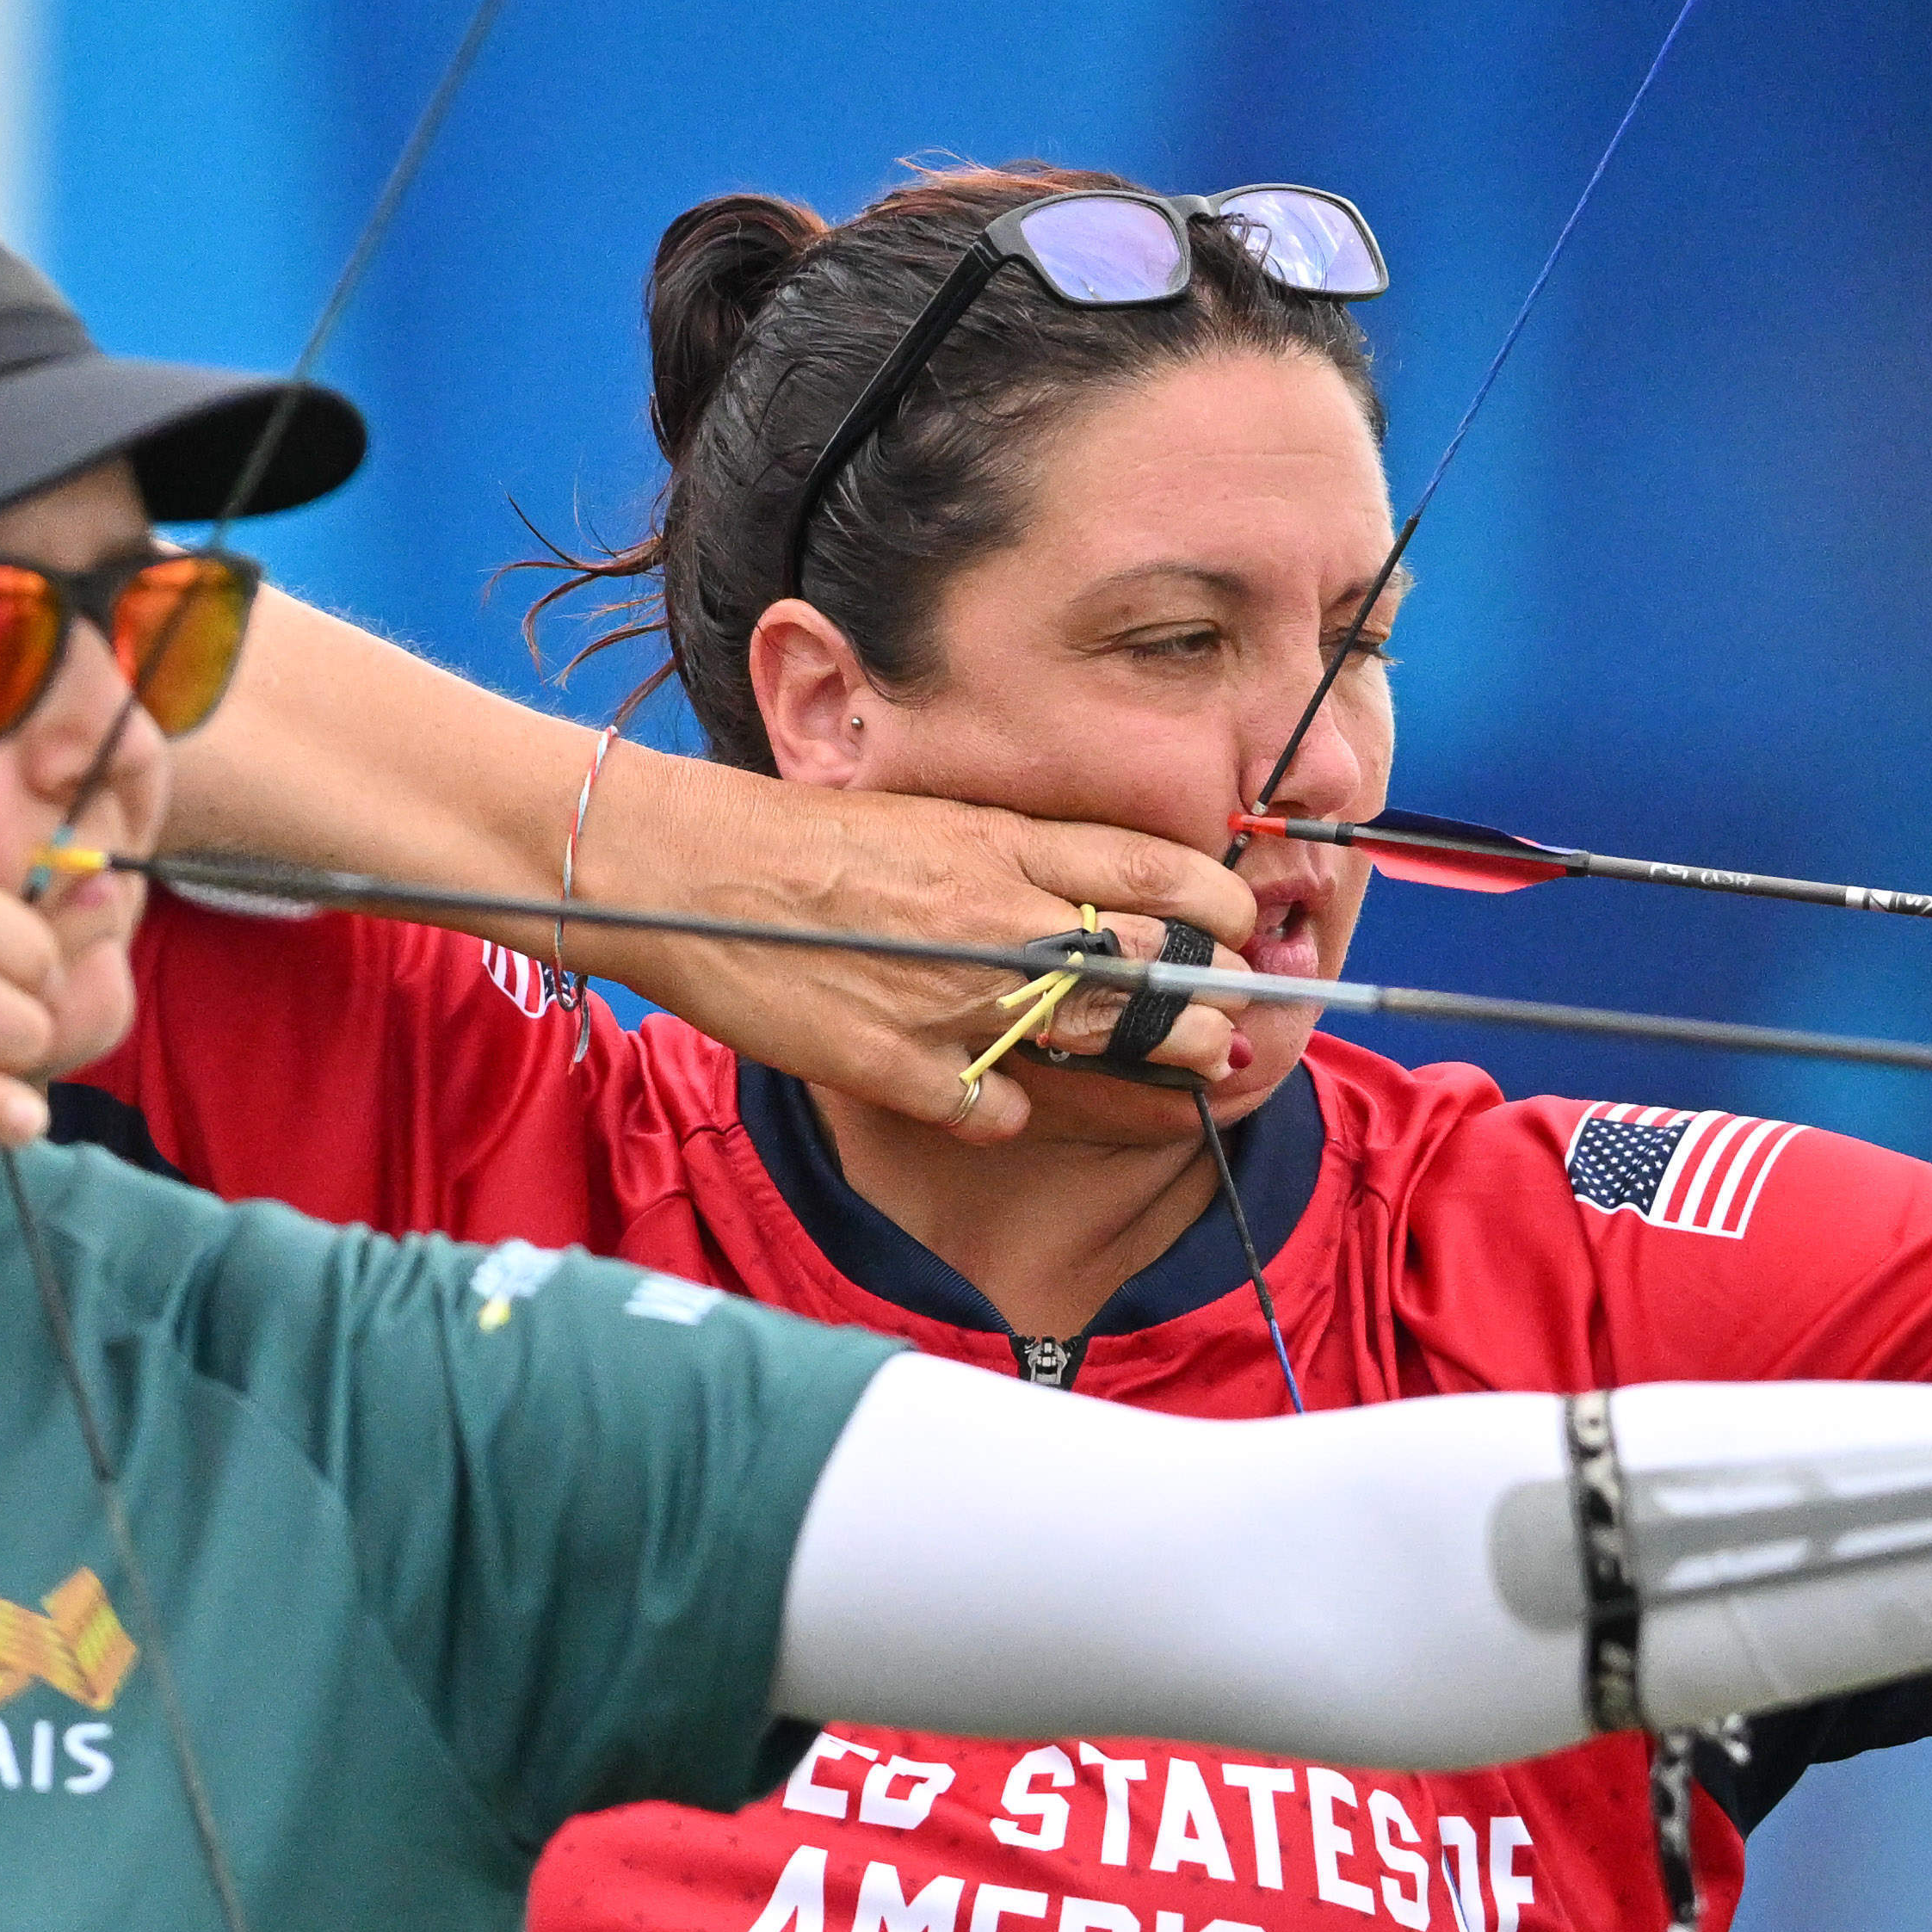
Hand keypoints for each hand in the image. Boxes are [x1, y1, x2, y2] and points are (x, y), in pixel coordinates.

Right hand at [583, 749, 1269, 1136]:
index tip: (1243, 925)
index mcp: (1005, 843)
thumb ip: (1012, 857)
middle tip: (1230, 1019)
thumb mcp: (929, 820)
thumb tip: (1085, 891)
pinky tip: (1009, 1100)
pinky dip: (1013, 1110)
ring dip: (1158, 1062)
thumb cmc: (800, 839)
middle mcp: (999, 919)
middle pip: (1155, 968)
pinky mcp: (904, 1067)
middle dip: (1211, 1001)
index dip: (1222, 905)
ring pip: (1102, 1041)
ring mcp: (957, 998)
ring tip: (1188, 1071)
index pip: (1157, 871)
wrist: (687, 869)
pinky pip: (1002, 1111)